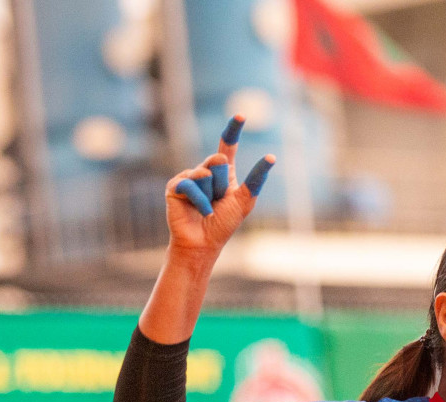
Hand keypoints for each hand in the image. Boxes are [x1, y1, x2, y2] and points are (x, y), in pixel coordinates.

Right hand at [165, 115, 275, 257]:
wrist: (203, 242)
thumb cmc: (224, 224)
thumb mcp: (244, 201)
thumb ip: (255, 180)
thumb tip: (270, 157)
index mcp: (222, 174)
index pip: (227, 147)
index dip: (232, 130)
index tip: (241, 115)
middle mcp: (204, 172)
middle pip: (218, 162)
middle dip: (222, 183)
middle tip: (219, 201)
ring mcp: (189, 177)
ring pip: (205, 174)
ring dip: (211, 194)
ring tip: (208, 208)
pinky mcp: (175, 186)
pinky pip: (191, 184)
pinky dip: (200, 200)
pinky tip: (199, 211)